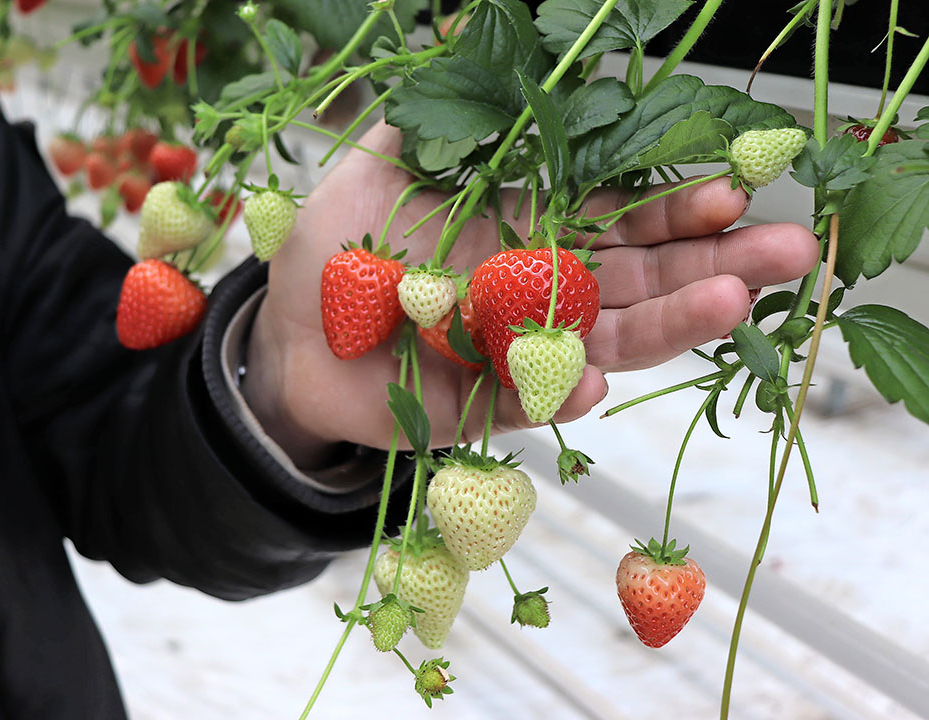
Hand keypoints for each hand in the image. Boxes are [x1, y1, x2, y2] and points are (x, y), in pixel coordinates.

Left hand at [241, 123, 817, 466]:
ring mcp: (517, 353)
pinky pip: (529, 402)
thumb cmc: (332, 251)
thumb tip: (471, 44)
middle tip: (786, 250)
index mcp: (527, 232)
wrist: (286, 338)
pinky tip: (594, 382)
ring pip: (607, 343)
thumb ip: (433, 121)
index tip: (732, 190)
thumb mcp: (377, 166)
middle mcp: (537, 293)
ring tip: (731, 304)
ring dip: (668, 326)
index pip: (617, 219)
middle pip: (638, 281)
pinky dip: (560, 393)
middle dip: (712, 265)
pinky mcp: (482, 406)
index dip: (673, 208)